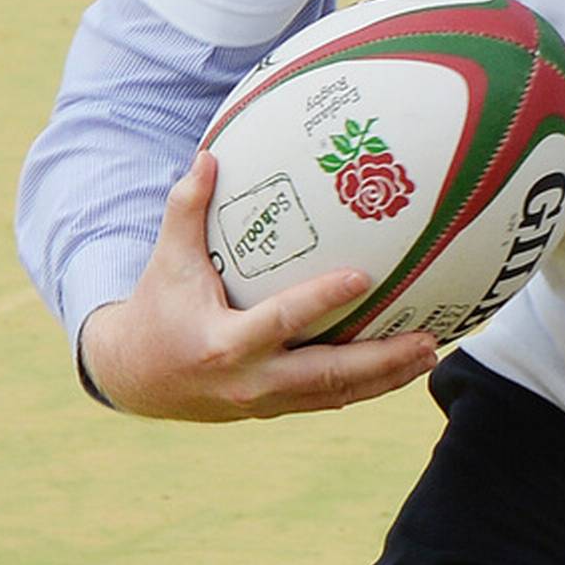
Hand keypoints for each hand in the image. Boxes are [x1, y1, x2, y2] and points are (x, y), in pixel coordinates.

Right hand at [77, 153, 437, 419]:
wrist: (134, 377)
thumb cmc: (157, 307)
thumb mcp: (167, 260)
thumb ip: (187, 209)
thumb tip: (208, 155)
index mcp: (225, 342)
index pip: (282, 319)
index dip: (322, 299)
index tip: (364, 277)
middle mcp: (249, 380)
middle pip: (327, 375)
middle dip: (381, 360)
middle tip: (428, 338)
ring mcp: (264, 402)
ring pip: (335, 394)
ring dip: (385, 378)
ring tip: (431, 353)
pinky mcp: (273, 409)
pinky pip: (327, 399)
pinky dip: (366, 386)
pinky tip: (402, 367)